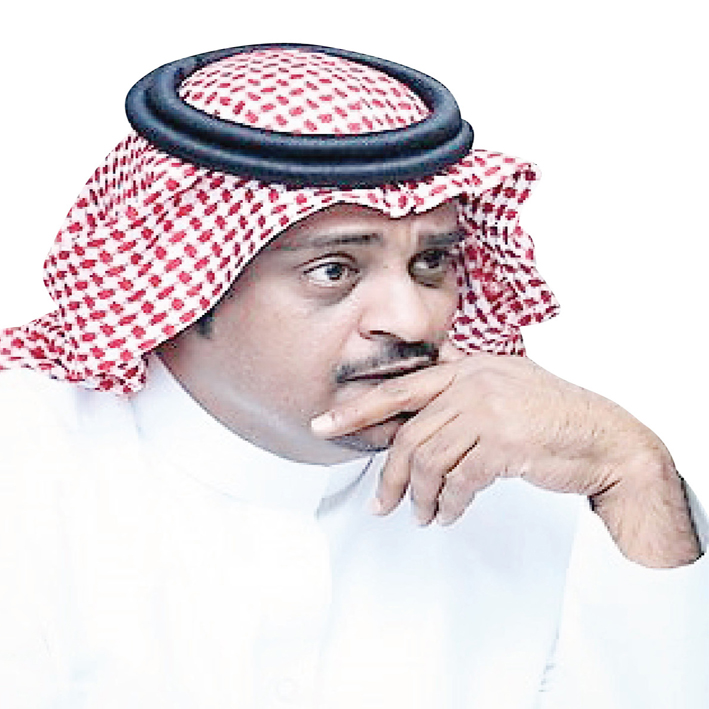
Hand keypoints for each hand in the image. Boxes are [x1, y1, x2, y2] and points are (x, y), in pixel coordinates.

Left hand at [312, 343, 700, 567]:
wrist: (604, 439)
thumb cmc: (552, 414)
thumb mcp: (506, 382)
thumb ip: (464, 380)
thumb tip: (425, 387)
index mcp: (465, 367)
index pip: (399, 388)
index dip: (357, 409)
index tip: (325, 425)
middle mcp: (472, 384)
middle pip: (408, 434)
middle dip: (389, 475)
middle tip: (381, 504)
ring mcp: (488, 411)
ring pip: (429, 461)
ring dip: (421, 498)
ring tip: (423, 516)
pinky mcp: (503, 443)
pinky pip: (458, 481)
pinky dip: (448, 504)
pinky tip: (448, 514)